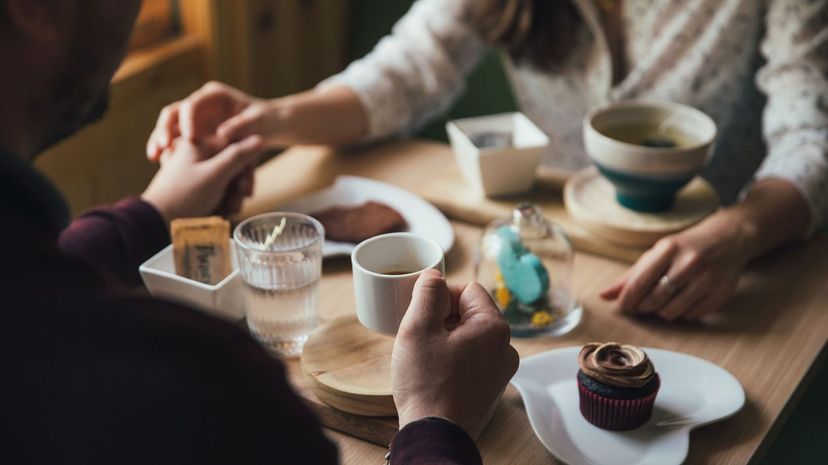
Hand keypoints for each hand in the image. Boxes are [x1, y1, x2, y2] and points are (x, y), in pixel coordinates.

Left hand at [141, 135, 262, 221]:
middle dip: (238, 185)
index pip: (235, 147)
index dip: (245, 167)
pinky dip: (221, 202)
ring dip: (231, 196)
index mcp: (198, 143)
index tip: (245, 185)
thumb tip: (259, 138)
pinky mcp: (194, 187)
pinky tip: (220, 212)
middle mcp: (197, 155)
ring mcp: (195, 172)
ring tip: (228, 210)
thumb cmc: (184, 196)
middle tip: (238, 201)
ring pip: (226, 180)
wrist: (156, 222)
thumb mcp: (215, 174)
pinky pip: (216, 191)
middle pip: (232, 165)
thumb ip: (238, 156)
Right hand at [146, 81, 282, 161]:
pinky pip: (175, 140)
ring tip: (154, 157)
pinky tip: (161, 163)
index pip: (193, 103)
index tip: (190, 138)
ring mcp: (196, 118)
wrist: (270, 126)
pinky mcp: (194, 132)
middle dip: (165, 129)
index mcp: (215, 95)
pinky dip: (168, 150)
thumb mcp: (258, 122)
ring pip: (170, 126)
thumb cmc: (266, 120)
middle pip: (174, 113)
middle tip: (162, 147)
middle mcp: (201, 103)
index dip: (188, 120)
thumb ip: (242, 126)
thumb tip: (223, 133)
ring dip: (160, 140)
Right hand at [392, 269, 519, 437]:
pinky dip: (454, 359)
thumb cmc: (426, 383)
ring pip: (470, 337)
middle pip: (470, 313)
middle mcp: (506, 347)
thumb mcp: (418, 328)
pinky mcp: (491, 388)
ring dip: (447, 339)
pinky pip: (473, 359)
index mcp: (494, 327)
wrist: (434, 435)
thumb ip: (427, 292)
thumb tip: (434, 275)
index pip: (468, 289)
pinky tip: (434, 373)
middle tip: (420, 337)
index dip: (441, 296)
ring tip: (425, 357)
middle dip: (443, 318)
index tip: (422, 314)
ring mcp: (501, 370)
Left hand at [600, 211, 752, 320]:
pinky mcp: (721, 293)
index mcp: (669, 249)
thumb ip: (630, 276)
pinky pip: (691, 315)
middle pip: (654, 300)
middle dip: (643, 307)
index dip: (627, 299)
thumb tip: (604, 296)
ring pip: (672, 311)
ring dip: (661, 311)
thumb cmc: (685, 247)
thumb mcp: (657, 253)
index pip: (639, 282)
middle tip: (643, 304)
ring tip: (662, 301)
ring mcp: (708, 279)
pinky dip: (682, 313)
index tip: (623, 306)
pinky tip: (683, 301)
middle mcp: (689, 262)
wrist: (729, 238)